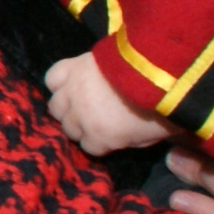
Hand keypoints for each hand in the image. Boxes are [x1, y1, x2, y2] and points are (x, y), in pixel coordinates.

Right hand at [45, 55, 177, 154]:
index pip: (89, 148)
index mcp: (101, 136)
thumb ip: (131, 141)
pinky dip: (59, 83)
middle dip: (83, 128)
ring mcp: (73, 90)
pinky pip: (52, 79)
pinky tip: (69, 85)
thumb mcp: (153, 135)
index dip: (101, 143)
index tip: (111, 136)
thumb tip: (120, 139)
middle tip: (97, 120)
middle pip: (70, 129)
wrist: (159, 65)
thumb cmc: (161, 104)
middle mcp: (80, 116)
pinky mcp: (72, 67)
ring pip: (56, 107)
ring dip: (68, 109)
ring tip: (80, 104)